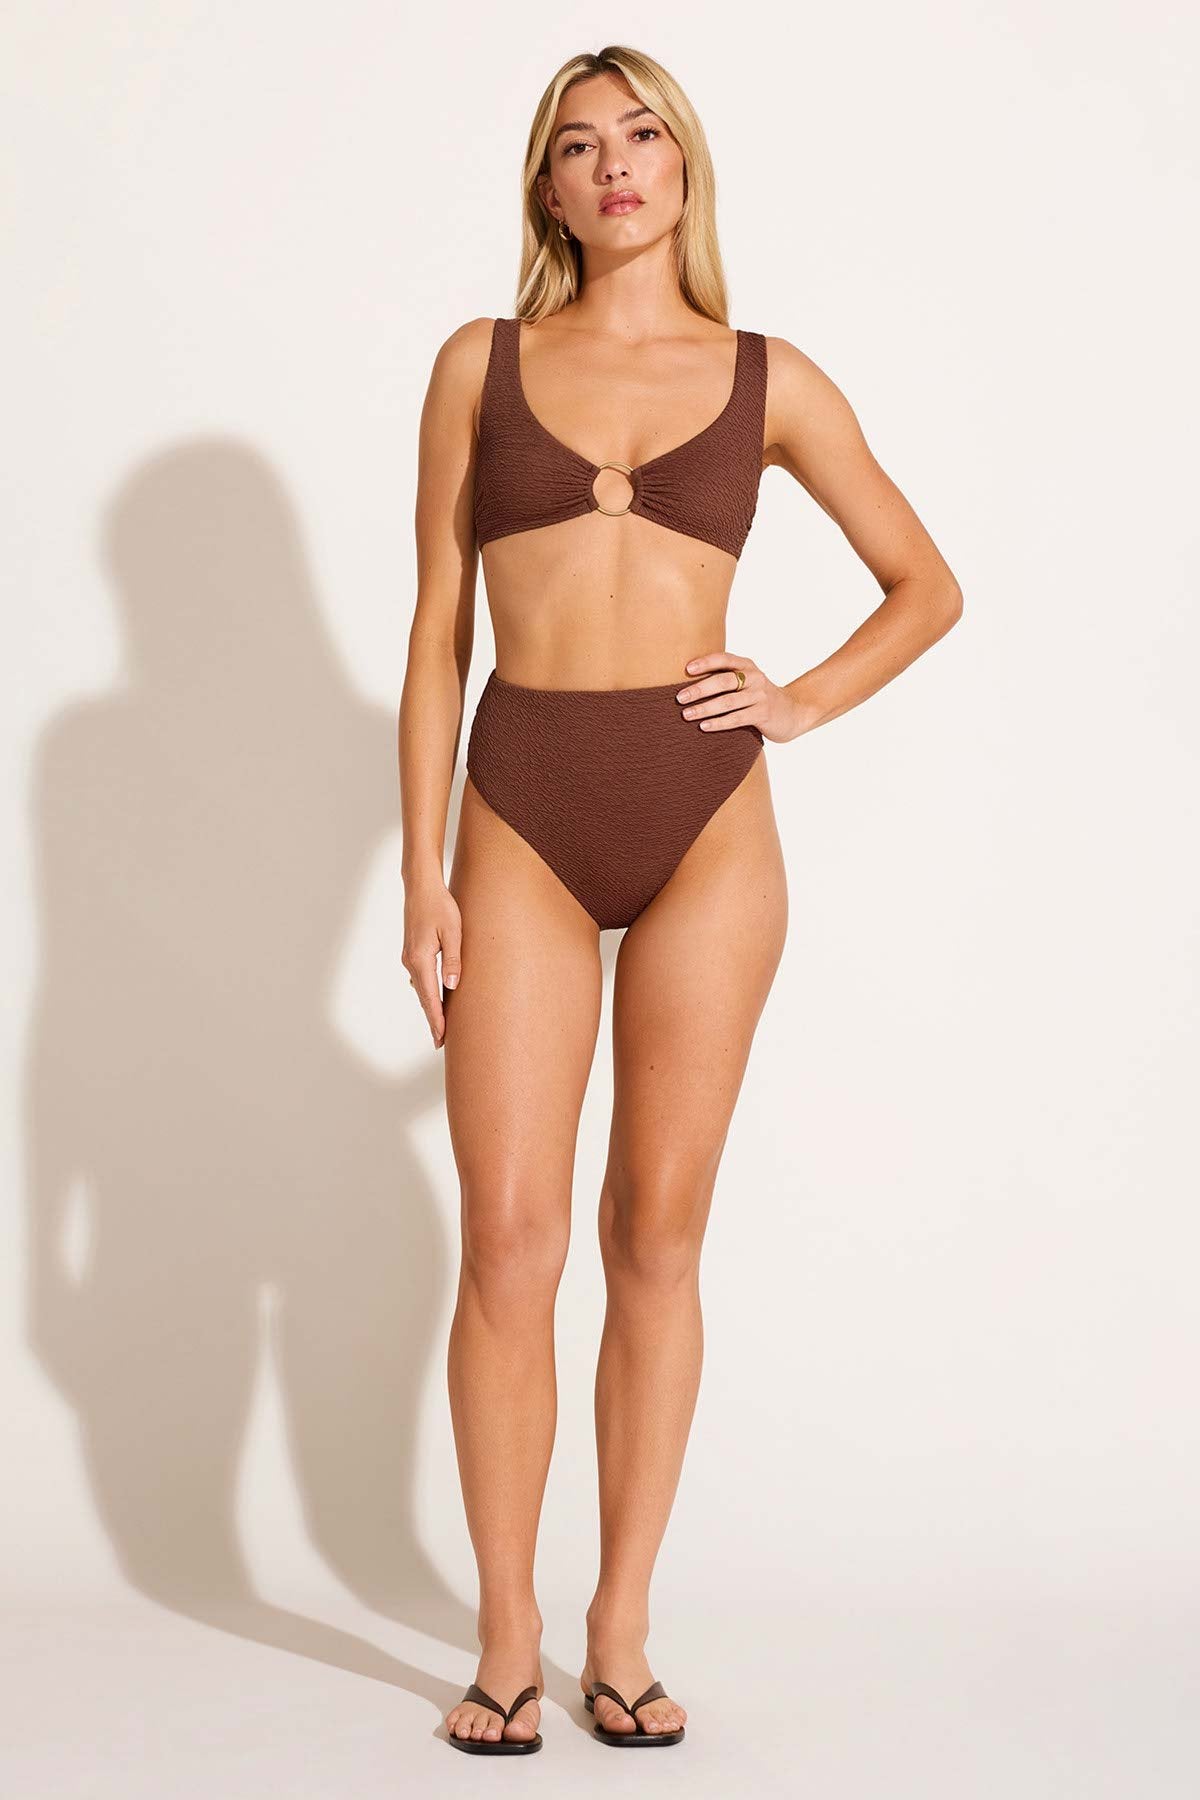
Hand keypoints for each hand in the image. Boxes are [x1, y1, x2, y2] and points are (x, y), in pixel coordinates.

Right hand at [401, 875, 462, 1049]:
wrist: (420, 887)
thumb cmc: (440, 906)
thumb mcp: (453, 932)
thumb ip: (454, 959)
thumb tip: (452, 986)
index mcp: (421, 959)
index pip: (430, 998)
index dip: (436, 1020)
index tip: (440, 1038)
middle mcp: (411, 962)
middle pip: (423, 998)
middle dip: (432, 1019)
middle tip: (440, 1042)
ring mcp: (409, 957)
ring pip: (420, 989)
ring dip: (430, 1007)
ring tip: (440, 1024)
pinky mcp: (411, 952)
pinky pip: (420, 979)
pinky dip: (426, 992)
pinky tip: (434, 998)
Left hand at [676, 651, 800, 742]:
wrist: (794, 711)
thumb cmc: (759, 697)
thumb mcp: (747, 682)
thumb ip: (726, 679)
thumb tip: (688, 684)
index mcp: (747, 666)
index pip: (725, 659)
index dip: (706, 662)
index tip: (687, 669)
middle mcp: (754, 678)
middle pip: (724, 681)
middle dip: (699, 689)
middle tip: (679, 697)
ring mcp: (760, 696)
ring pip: (728, 702)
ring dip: (705, 708)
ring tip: (686, 715)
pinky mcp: (763, 714)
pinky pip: (737, 718)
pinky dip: (719, 723)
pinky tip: (704, 726)